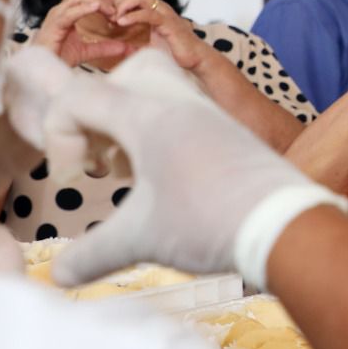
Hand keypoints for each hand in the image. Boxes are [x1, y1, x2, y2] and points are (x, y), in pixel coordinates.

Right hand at [29, 0, 134, 67]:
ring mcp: (56, 16)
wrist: (41, 70)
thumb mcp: (87, 51)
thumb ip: (106, 48)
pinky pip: (69, 12)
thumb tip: (126, 48)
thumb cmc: (58, 57)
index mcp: (67, 14)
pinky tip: (96, 8)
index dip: (103, 0)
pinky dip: (84, 8)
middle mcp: (61, 11)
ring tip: (111, 12)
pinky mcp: (53, 25)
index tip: (117, 13)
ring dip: (97, 1)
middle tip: (116, 12)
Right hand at [31, 50, 342, 285]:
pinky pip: (186, 109)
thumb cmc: (210, 223)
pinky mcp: (231, 132)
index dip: (58, 137)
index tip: (76, 180)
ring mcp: (210, 114)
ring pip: (161, 87)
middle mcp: (180, 102)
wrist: (288, 226)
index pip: (79, 96)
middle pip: (127, 72)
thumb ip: (91, 254)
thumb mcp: (141, 240)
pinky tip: (167, 177)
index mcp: (148, 115)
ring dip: (134, 119)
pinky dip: (164, 131)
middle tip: (104, 158)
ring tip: (131, 167)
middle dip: (100, 110)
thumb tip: (58, 276)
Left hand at [112, 0, 210, 72]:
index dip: (119, 0)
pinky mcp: (168, 23)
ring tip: (116, 19)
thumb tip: (123, 46)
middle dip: (118, 0)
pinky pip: (148, 13)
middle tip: (111, 17)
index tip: (111, 16)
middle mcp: (160, 7)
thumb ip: (139, 39)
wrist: (195, 58)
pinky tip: (122, 23)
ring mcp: (165, 13)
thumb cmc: (175, 51)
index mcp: (155, 8)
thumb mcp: (151, 42)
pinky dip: (133, 16)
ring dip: (123, 5)